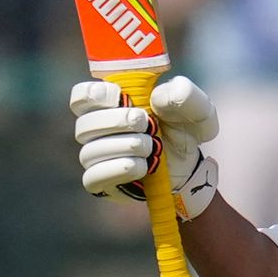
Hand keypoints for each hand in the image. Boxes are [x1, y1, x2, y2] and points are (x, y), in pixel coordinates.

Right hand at [70, 75, 219, 219]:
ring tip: (152, 147)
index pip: (81, 96)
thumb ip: (184, 94)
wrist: (191, 165)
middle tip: (145, 123)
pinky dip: (117, 171)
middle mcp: (97, 130)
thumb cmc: (185, 130)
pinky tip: (141, 167)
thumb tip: (158, 96)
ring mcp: (97, 157)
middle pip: (84, 125)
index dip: (93, 95)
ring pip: (90, 152)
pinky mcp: (102, 182)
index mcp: (111, 104)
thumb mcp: (196, 109)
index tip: (119, 96)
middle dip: (116, 122)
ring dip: (124, 147)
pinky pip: (92, 178)